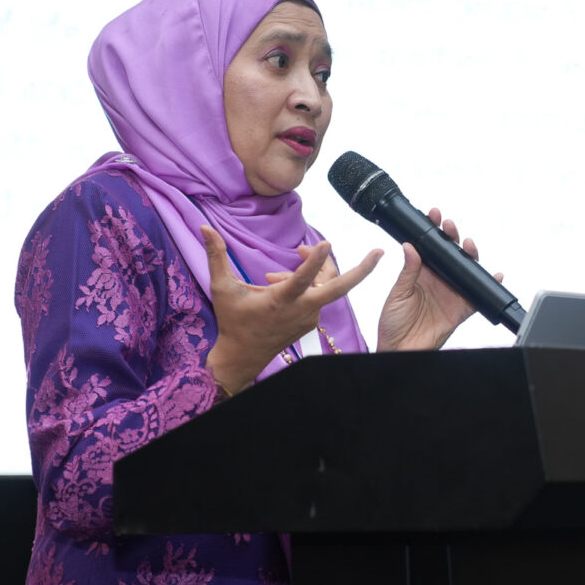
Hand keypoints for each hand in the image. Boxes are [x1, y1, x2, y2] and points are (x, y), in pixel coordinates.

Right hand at [203, 225, 380, 393]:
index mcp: (281, 301)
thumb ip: (215, 256)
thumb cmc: (232, 321)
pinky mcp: (311, 321)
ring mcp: (310, 317)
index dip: (314, 261)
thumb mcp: (221, 288)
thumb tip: (204, 227)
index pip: (302, 279)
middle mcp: (301, 310)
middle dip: (362, 270)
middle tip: (380, 252)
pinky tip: (279, 282)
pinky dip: (306, 283)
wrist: (243, 356)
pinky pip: (316, 295)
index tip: (325, 244)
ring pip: (323, 285)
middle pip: (339, 289)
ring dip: (311, 270)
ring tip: (280, 269)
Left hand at [376, 208, 499, 351]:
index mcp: (420, 273)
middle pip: (451, 254)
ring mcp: (451, 293)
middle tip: (450, 226)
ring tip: (468, 244)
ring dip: (470, 255)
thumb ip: (408, 271)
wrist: (400, 349)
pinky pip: (479, 296)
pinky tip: (495, 275)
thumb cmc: (393, 323)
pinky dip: (489, 285)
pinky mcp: (461, 308)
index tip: (434, 215)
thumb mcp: (398, 294)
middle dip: (452, 237)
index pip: (430, 247)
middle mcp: (438, 280)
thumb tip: (411, 247)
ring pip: (466, 270)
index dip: (433, 230)